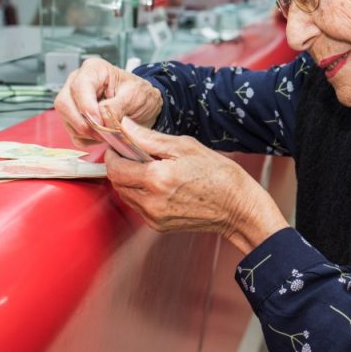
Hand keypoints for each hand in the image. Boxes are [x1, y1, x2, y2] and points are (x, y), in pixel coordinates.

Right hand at [54, 58, 163, 148]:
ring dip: (86, 133)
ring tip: (108, 134)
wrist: (145, 106)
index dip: (86, 107)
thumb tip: (101, 118)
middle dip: (82, 122)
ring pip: (66, 120)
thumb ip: (116, 106)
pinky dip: (87, 140)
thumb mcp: (134, 96)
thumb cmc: (140, 94)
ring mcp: (74, 101)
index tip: (100, 122)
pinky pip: (73, 134)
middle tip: (103, 132)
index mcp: (93, 70)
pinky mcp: (75, 118)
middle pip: (64, 103)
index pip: (79, 87)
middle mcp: (78, 82)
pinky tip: (102, 137)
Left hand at [103, 118, 287, 253]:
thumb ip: (150, 138)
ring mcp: (154, 216)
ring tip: (148, 168)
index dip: (113, 154)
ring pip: (125, 196)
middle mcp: (152, 201)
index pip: (116, 168)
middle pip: (117, 183)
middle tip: (133, 155)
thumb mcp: (185, 147)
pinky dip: (140, 194)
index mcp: (157, 178)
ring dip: (129, 181)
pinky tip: (158, 184)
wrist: (237, 207)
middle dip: (120, 167)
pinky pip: (138, 207)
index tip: (118, 146)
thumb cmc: (218, 174)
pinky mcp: (158, 225)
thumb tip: (125, 126)